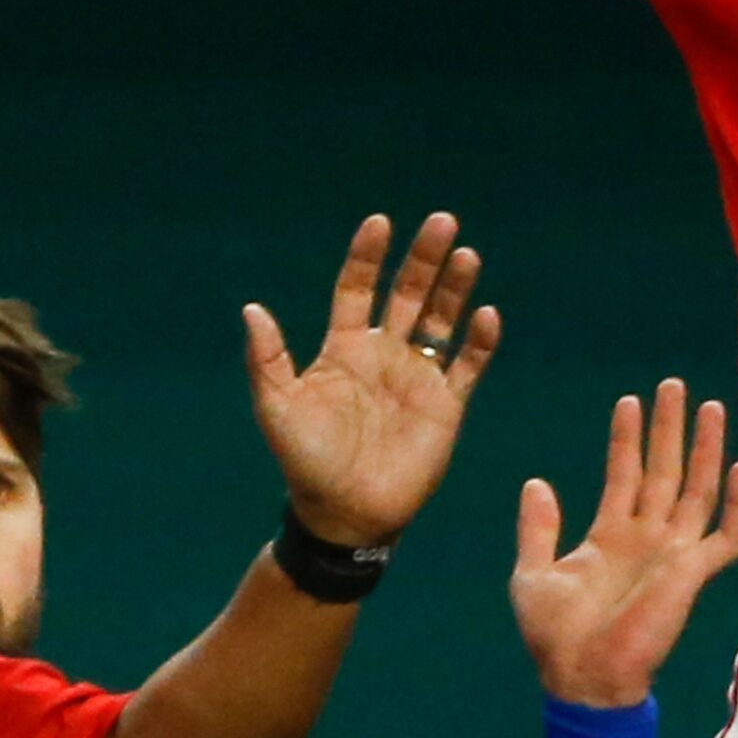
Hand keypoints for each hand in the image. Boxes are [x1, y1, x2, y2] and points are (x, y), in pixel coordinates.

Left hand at [243, 211, 498, 548]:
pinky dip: (479, 341)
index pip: (358, 288)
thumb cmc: (306, 462)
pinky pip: (468, 365)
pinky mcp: (446, 405)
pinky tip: (485, 315)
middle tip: (443, 221)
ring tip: (466, 254)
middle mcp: (385, 353)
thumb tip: (251, 308)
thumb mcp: (277, 409)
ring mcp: (418, 376)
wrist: (345, 515)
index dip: (368, 256)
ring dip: (455, 287)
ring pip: (443, 319)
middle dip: (424, 258)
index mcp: (344, 347)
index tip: (379, 223)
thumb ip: (268, 360)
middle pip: (410, 293)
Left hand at [511, 378, 737, 708]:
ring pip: (696, 490)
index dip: (627, 439)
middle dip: (669, 428)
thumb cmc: (554, 636)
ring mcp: (672, 554)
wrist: (580, 678)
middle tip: (674, 386)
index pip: (624, 474)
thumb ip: (537, 529)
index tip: (629, 400)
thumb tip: (535, 482)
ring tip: (709, 407)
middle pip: (664, 471)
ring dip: (704, 450)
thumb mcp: (532, 574)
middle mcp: (646, 538)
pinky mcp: (691, 574)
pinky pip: (725, 536)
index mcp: (609, 536)